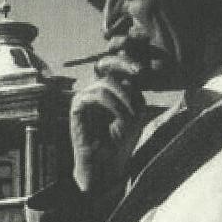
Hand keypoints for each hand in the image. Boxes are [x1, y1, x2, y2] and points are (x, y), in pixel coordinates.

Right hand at [70, 40, 147, 193]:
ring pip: (106, 82)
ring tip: (131, 116)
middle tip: (139, 71)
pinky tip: (120, 118)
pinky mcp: (77, 106)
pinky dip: (113, 105)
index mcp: (111, 88)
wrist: (106, 165)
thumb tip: (134, 76)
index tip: (144, 62)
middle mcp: (96, 88)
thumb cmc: (121, 142)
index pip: (117, 64)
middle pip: (107, 62)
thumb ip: (134, 93)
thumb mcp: (136, 114)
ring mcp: (85, 96)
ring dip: (124, 98)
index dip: (128, 56)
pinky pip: (96, 95)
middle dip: (124, 62)